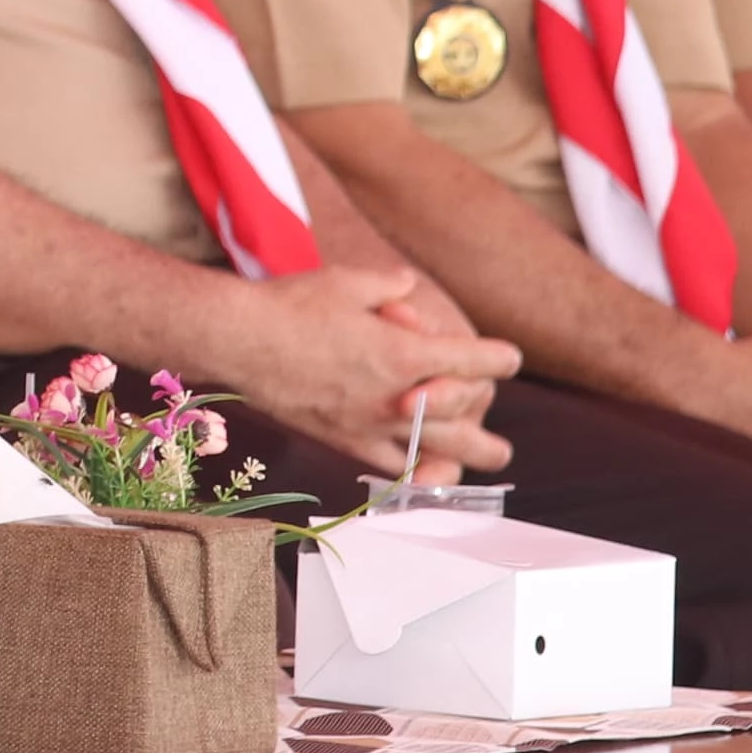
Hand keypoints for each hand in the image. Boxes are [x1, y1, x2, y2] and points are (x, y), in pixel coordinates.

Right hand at [212, 267, 521, 479]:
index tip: (511, 357)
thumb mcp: (347, 281)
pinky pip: (394, 467)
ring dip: (471, 452)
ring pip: (439, 449)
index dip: (498, 357)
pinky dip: (418, 471)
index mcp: (404, 352)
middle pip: (466, 411)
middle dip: (488, 406)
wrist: (240, 341)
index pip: (472, 360)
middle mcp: (397, 395)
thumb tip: (407, 287)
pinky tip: (428, 471)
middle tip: (497, 410)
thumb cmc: (292, 304)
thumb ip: (389, 286)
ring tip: (492, 455)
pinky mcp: (346, 441)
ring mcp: (373, 424)